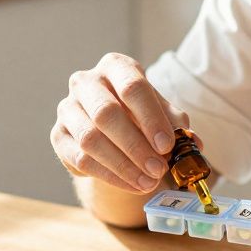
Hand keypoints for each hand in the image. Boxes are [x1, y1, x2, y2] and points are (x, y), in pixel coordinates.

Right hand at [51, 53, 187, 193]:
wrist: (111, 127)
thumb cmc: (139, 113)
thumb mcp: (160, 112)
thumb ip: (175, 123)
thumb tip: (193, 143)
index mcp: (115, 67)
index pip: (132, 86)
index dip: (151, 117)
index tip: (167, 145)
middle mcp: (86, 82)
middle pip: (107, 113)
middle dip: (136, 146)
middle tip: (158, 169)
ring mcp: (68, 108)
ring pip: (91, 139)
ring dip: (123, 165)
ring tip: (148, 182)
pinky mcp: (58, 135)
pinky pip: (80, 159)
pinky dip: (109, 175)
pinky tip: (131, 184)